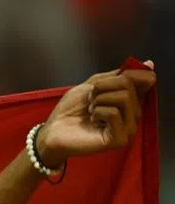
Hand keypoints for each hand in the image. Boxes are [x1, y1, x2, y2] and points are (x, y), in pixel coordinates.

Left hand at [37, 62, 155, 167]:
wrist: (53, 130)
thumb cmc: (70, 109)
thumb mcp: (94, 84)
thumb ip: (120, 75)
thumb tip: (150, 64)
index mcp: (130, 101)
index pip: (143, 79)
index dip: (124, 75)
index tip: (102, 82)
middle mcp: (133, 115)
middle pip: (129, 86)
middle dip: (103, 87)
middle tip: (90, 100)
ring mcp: (128, 128)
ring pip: (124, 98)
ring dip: (99, 99)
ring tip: (90, 110)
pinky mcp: (119, 139)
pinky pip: (114, 113)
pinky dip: (98, 111)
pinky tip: (91, 120)